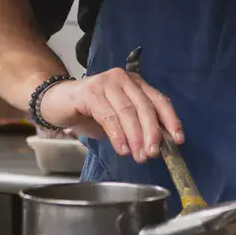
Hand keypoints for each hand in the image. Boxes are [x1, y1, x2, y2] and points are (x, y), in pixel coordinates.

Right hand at [39, 69, 182, 162]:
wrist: (57, 102)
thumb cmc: (90, 111)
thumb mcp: (120, 119)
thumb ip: (138, 126)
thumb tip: (159, 144)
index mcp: (136, 83)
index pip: (160, 100)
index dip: (171, 120)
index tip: (178, 140)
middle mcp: (123, 79)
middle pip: (145, 107)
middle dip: (152, 133)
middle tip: (153, 153)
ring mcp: (106, 83)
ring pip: (128, 112)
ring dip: (135, 137)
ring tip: (138, 156)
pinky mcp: (90, 92)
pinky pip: (108, 116)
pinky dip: (118, 135)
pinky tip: (122, 148)